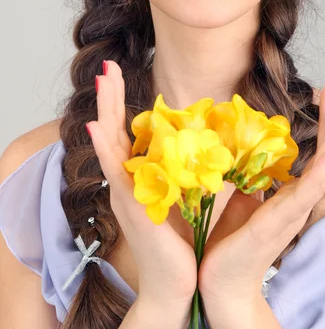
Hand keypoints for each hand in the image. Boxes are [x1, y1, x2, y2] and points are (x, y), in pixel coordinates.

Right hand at [86, 60, 197, 306]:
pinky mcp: (130, 205)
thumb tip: (208, 141)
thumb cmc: (184, 237)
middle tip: (107, 65)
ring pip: (109, 143)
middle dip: (111, 96)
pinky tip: (95, 128)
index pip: (126, 129)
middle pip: (113, 128)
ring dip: (105, 110)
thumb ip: (187, 166)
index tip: (121, 72)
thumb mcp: (186, 191)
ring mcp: (125, 190)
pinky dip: (102, 149)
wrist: (178, 279)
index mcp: (138, 173)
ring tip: (102, 81)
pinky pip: (112, 171)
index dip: (122, 101)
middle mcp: (126, 178)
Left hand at [197, 84, 324, 302]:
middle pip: (322, 159)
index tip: (323, 98)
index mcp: (287, 196)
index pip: (311, 156)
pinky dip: (317, 177)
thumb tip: (245, 156)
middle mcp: (294, 203)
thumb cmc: (233, 243)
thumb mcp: (241, 202)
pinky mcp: (277, 225)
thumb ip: (250, 180)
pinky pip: (301, 197)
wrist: (222, 282)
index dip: (319, 128)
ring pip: (318, 172)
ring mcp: (289, 214)